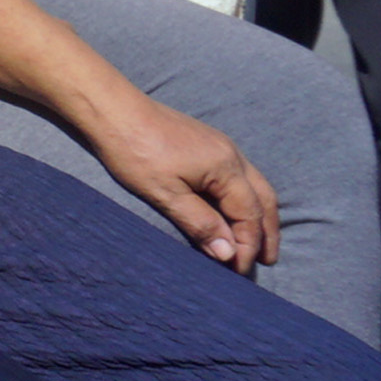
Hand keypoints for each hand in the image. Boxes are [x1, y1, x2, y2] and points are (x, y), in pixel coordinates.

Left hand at [78, 92, 277, 272]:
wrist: (113, 110)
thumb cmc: (134, 151)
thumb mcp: (164, 193)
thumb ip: (199, 222)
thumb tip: (228, 253)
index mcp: (226, 167)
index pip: (249, 215)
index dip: (248, 245)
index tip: (240, 271)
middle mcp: (232, 155)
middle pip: (263, 199)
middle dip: (267, 231)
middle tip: (267, 260)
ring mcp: (222, 146)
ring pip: (255, 185)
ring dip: (260, 214)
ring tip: (258, 240)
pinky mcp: (208, 143)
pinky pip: (240, 175)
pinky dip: (245, 198)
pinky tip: (235, 209)